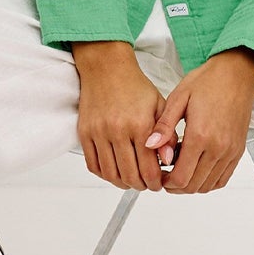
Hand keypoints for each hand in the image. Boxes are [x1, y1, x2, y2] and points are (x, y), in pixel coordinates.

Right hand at [68, 41, 170, 190]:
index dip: (156, 182)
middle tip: (147, 184)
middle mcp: (118, 131)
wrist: (107, 68)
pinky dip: (104, 175)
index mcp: (140, 125)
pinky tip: (115, 172)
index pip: (149, 168)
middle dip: (142, 185)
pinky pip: (93, 164)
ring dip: (123, 183)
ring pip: (111, 174)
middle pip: (130, 176)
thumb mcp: (160, 106)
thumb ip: (167, 135)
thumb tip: (168, 160)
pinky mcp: (85, 133)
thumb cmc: (134, 86)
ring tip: (132, 180)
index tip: (159, 183)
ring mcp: (99, 133)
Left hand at [145, 48, 253, 193]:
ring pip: (207, 185)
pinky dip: (207, 181)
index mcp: (200, 135)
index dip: (165, 181)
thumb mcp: (178, 98)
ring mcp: (230, 151)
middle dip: (175, 185)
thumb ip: (164, 126)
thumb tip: (149, 145)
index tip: (157, 173)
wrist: (237, 75)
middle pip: (193, 185)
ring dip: (190, 184)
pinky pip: (222, 178)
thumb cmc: (208, 82)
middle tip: (164, 174)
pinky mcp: (237, 151)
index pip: (181, 177)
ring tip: (179, 168)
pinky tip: (196, 168)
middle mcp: (218, 147)